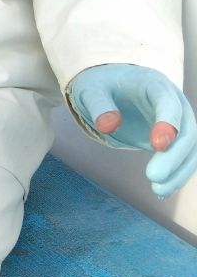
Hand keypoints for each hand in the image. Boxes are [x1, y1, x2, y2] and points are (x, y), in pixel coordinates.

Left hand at [67, 64, 196, 197]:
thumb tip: (108, 126)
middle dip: (175, 157)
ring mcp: (178, 120)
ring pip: (191, 148)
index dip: (167, 124)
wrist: (111, 86)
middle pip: (187, 131)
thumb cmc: (101, 86)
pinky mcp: (175, 137)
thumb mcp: (91, 90)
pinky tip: (162, 191)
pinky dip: (176, 174)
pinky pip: (183, 157)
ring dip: (179, 171)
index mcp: (155, 84)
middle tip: (154, 177)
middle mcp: (174, 101)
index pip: (169, 104)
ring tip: (159, 191)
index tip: (158, 146)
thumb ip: (99, 106)